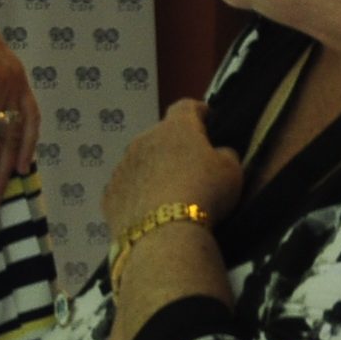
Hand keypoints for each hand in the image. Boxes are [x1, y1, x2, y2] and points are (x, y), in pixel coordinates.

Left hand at [101, 99, 243, 233]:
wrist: (163, 232)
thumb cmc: (204, 192)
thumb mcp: (231, 171)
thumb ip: (225, 154)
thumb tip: (218, 153)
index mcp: (175, 128)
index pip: (185, 107)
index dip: (198, 111)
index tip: (206, 119)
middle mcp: (143, 140)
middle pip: (160, 135)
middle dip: (173, 146)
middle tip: (190, 165)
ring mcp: (122, 166)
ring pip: (139, 161)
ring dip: (152, 170)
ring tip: (168, 192)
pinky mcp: (109, 193)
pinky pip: (126, 187)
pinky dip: (137, 193)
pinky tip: (149, 211)